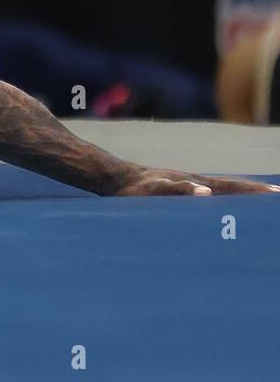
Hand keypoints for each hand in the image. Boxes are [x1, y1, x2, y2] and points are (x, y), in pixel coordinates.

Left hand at [114, 168, 279, 196]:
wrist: (116, 178)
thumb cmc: (134, 188)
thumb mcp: (155, 190)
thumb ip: (178, 190)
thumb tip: (205, 193)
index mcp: (196, 183)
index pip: (232, 187)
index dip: (254, 192)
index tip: (276, 195)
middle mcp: (197, 182)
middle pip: (233, 186)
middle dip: (256, 192)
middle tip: (278, 196)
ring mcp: (190, 185)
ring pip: (223, 189)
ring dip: (243, 194)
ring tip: (261, 198)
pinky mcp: (180, 190)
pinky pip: (209, 195)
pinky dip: (224, 198)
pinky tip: (224, 203)